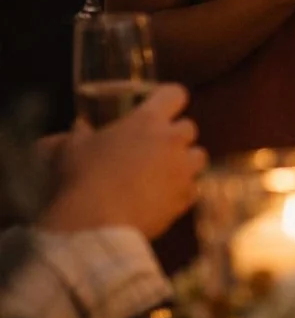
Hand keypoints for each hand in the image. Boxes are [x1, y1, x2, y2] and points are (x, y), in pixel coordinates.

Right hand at [40, 83, 206, 237]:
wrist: (95, 223)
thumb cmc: (81, 178)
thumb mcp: (72, 148)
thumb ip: (81, 134)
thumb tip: (80, 129)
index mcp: (147, 121)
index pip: (175, 94)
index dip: (168, 99)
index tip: (160, 106)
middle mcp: (172, 141)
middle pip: (189, 127)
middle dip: (174, 135)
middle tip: (153, 147)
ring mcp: (183, 170)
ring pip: (198, 157)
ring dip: (184, 162)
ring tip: (163, 173)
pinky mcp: (185, 197)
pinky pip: (192, 188)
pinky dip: (181, 192)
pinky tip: (161, 199)